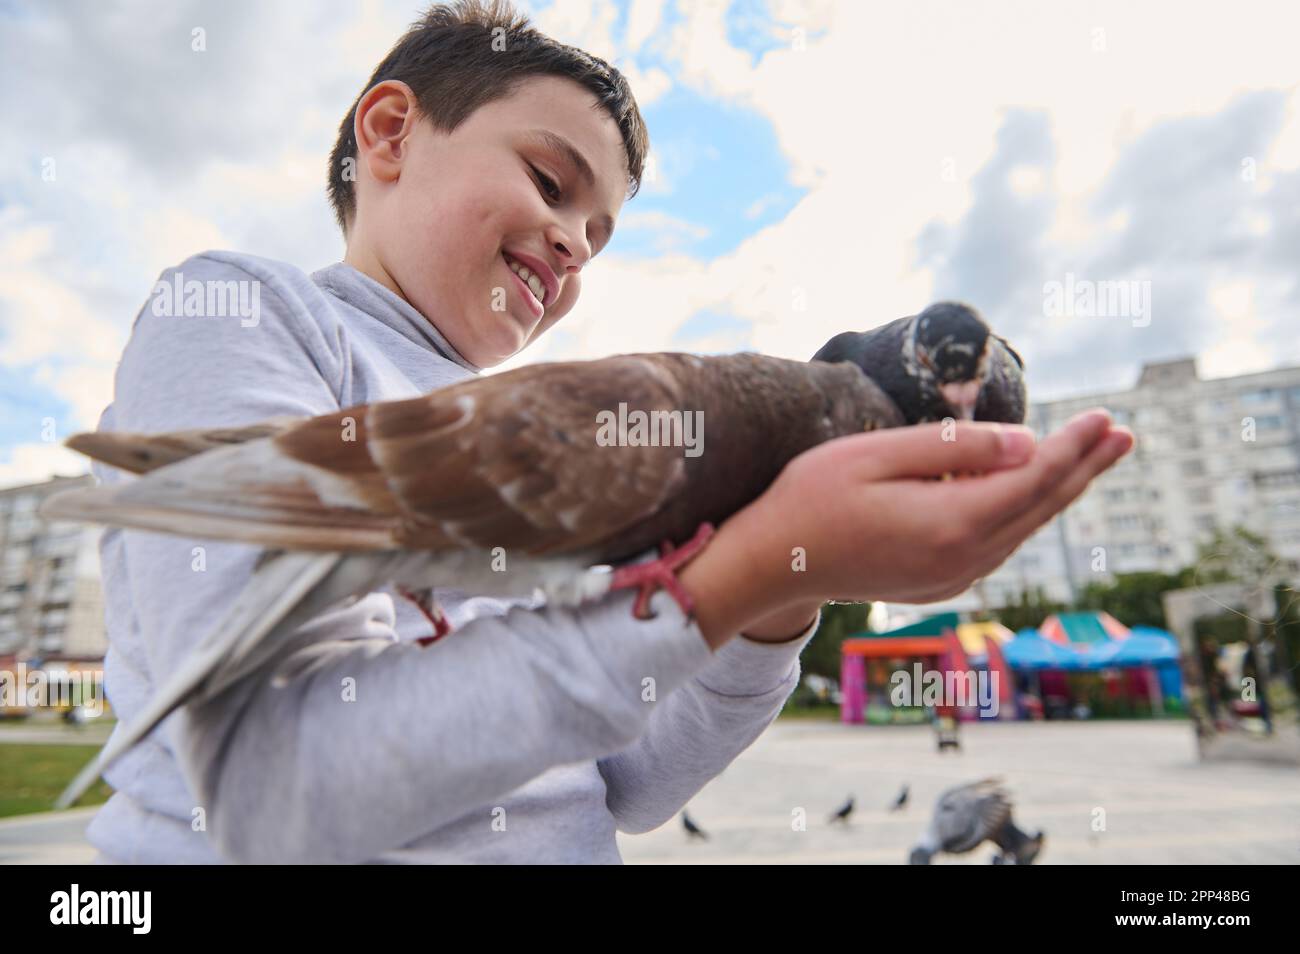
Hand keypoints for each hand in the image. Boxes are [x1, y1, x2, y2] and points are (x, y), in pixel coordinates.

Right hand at [680, 409, 1132, 646]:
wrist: (772, 563)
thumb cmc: (812, 498)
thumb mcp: (876, 455)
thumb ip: (953, 448)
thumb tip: (1027, 445)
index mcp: (950, 523)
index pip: (1032, 479)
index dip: (1073, 448)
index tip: (1104, 418)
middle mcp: (962, 558)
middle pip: (1039, 507)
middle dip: (1084, 468)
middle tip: (1123, 435)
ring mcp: (952, 575)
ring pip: (1022, 527)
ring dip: (1057, 490)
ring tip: (1091, 457)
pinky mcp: (939, 580)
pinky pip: (997, 541)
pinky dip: (1021, 510)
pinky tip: (1028, 489)